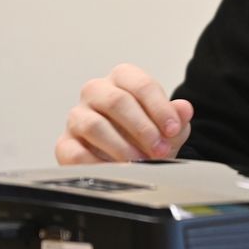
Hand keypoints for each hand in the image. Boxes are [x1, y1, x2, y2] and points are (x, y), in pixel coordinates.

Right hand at [55, 63, 192, 163]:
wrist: (127, 158)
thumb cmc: (145, 135)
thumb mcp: (168, 127)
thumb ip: (177, 117)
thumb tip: (184, 109)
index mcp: (122, 78)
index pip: (141, 84)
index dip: (160, 108)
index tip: (173, 129)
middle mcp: (96, 92)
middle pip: (116, 101)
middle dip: (143, 128)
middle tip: (160, 149)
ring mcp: (77, 116)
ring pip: (94, 125)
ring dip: (121, 147)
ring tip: (141, 161)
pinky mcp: (65, 143)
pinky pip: (75, 151)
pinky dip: (98, 163)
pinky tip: (117, 169)